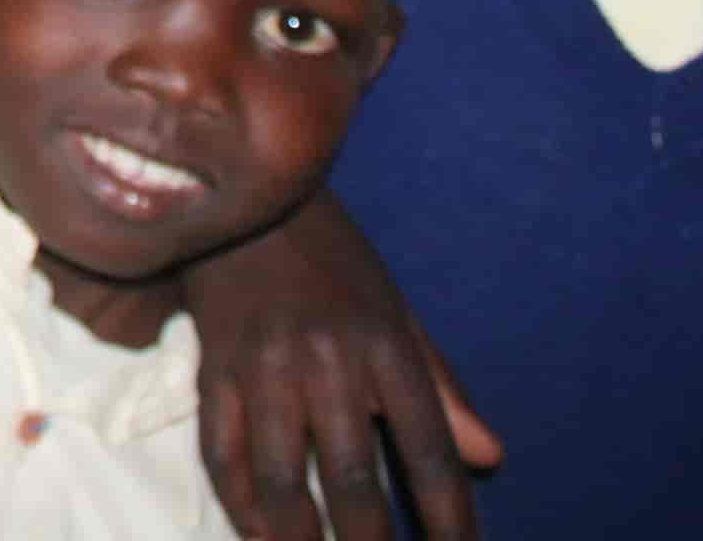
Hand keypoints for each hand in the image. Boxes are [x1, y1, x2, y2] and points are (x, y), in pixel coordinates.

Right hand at [186, 192, 499, 540]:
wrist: (242, 195)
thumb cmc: (332, 258)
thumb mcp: (396, 310)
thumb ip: (442, 386)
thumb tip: (490, 457)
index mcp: (383, 343)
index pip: (427, 447)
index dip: (449, 516)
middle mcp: (326, 358)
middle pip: (351, 477)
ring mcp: (262, 364)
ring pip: (280, 477)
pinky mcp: (212, 367)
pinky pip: (221, 451)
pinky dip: (240, 504)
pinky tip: (260, 534)